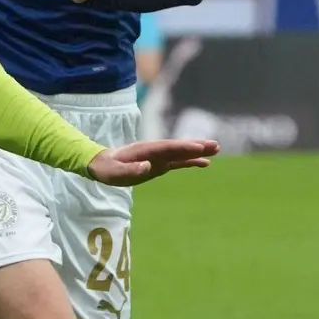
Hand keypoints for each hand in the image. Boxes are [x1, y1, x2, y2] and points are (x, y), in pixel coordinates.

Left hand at [86, 139, 218, 185]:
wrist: (102, 165)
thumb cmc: (107, 169)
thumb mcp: (114, 172)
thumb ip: (130, 170)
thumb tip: (147, 166)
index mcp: (144, 150)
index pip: (167, 147)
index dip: (183, 147)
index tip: (199, 147)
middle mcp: (154, 151)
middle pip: (178, 147)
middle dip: (196, 146)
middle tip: (215, 146)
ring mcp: (158, 157)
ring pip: (181, 153)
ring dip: (197, 152)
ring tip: (216, 150)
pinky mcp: (159, 164)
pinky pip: (178, 162)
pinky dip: (191, 162)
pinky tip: (205, 163)